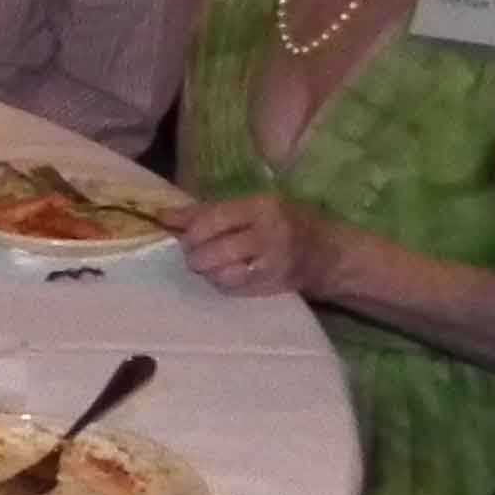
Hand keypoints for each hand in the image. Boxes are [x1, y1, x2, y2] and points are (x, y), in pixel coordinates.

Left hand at [180, 192, 339, 299]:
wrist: (328, 254)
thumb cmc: (286, 221)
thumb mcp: (255, 205)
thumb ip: (212, 210)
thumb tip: (166, 217)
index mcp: (263, 207)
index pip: (215, 217)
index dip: (188, 226)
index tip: (169, 227)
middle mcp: (269, 234)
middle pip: (213, 249)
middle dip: (194, 252)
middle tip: (193, 249)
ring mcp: (271, 264)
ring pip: (220, 273)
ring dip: (206, 269)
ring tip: (209, 262)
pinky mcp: (271, 287)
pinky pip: (231, 288)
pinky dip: (220, 281)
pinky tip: (225, 273)